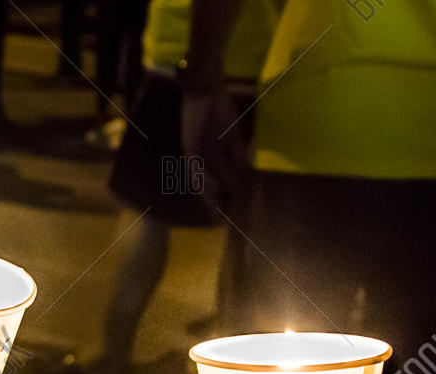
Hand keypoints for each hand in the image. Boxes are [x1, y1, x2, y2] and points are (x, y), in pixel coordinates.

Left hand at [179, 86, 242, 210]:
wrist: (206, 89)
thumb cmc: (220, 110)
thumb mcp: (234, 136)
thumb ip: (238, 155)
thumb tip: (247, 176)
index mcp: (211, 159)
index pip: (219, 184)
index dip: (225, 199)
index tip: (233, 215)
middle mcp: (201, 160)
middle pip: (208, 187)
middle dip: (216, 204)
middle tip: (224, 222)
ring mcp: (193, 154)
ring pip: (200, 181)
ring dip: (209, 197)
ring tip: (217, 212)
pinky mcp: (188, 146)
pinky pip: (195, 167)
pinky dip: (203, 178)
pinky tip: (210, 190)